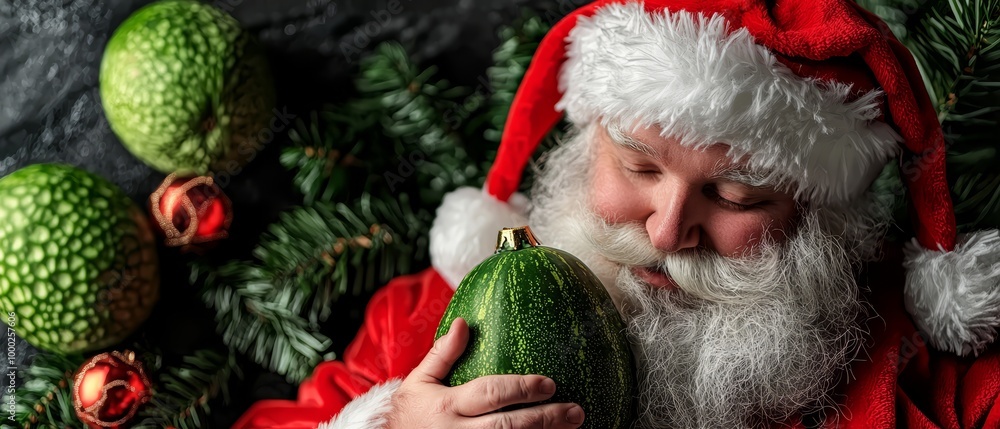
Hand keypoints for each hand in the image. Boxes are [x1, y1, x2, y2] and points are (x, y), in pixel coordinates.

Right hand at [385, 318, 584, 427]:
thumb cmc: (408, 415)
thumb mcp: (417, 382)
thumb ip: (442, 354)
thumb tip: (463, 322)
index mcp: (446, 405)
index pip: (488, 394)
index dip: (520, 389)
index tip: (549, 384)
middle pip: (506, 427)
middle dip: (542, 419)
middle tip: (574, 411)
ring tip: (572, 427)